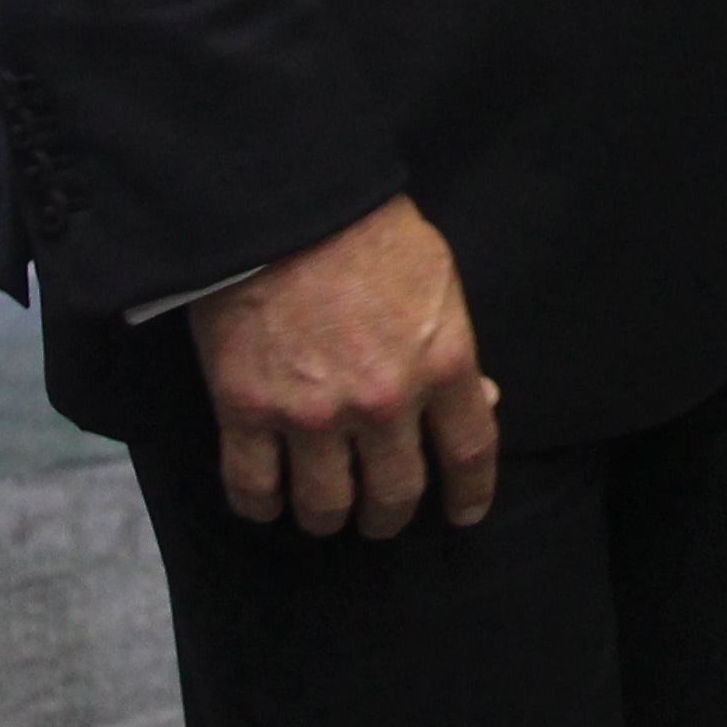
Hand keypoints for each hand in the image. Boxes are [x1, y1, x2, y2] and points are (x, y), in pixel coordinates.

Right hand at [188, 193, 498, 537]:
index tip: (465, 515)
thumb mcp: (440, 283)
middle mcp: (383, 403)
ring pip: (325, 505)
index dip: (470, 493)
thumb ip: (454, 352)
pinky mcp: (247, 411)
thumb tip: (479, 400)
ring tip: (326, 515)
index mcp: (441, 365)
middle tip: (382, 519)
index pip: (469, 452)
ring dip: (328, 519)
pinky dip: (261, 507)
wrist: (286, 207)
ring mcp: (312, 414)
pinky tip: (267, 505)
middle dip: (390, 516)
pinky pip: (252, 488)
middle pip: (395, 493)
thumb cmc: (371, 234)